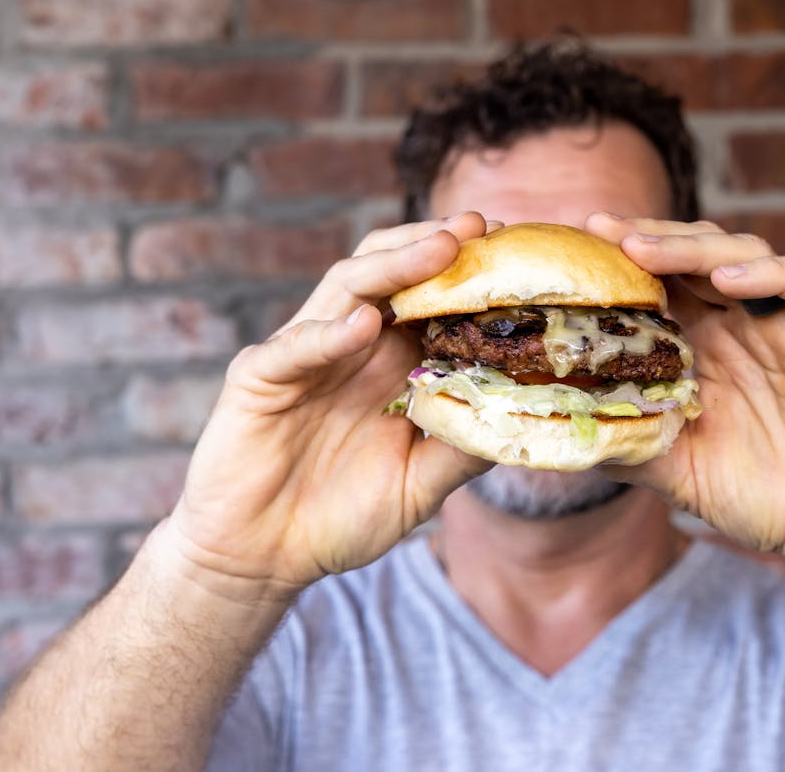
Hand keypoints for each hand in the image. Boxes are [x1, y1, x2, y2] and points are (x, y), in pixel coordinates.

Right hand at [168, 213, 495, 595]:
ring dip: (394, 266)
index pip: (430, 297)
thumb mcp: (418, 486)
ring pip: (346, 288)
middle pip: (391, 272)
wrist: (263, 558)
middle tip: (480, 227)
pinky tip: (366, 327)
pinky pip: (294, 347)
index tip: (516, 250)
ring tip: (440, 250)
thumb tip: (525, 420)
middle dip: (434, 244)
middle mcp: (351, 346)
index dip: (468, 272)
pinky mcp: (259, 377)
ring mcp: (305, 355)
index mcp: (391, 363)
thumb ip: (462, 451)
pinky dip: (329, 334)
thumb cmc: (340, 517)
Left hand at [585, 213, 784, 602]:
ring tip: (642, 251)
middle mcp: (745, 323)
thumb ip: (625, 442)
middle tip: (598, 230)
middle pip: (695, 253)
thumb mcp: (674, 469)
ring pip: (746, 254)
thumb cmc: (760, 497)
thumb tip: (554, 429)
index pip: (660, 282)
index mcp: (706, 345)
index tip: (571, 248)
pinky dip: (770, 273)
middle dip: (646, 238)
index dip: (619, 261)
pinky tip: (726, 279)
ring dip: (693, 247)